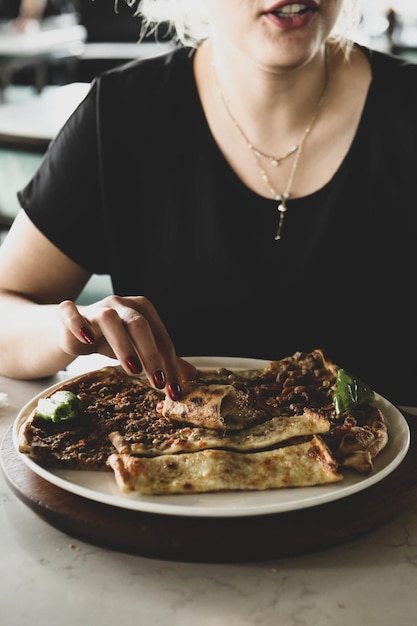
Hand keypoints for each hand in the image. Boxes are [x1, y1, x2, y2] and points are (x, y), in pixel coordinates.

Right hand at [57, 295, 197, 399]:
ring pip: (109, 319)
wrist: (74, 329)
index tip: (174, 390)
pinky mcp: (69, 313)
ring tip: (132, 370)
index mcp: (142, 310)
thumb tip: (192, 377)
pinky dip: (77, 323)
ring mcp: (94, 307)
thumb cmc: (113, 338)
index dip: (169, 364)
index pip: (161, 337)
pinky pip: (70, 312)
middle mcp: (120, 304)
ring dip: (122, 344)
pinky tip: (86, 340)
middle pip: (139, 325)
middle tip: (158, 382)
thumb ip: (163, 360)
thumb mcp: (139, 349)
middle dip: (151, 354)